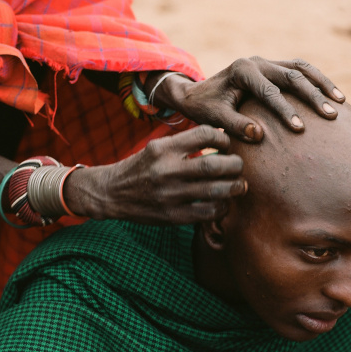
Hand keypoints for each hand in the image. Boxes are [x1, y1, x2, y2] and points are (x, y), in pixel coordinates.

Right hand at [63, 125, 246, 223]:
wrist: (112, 193)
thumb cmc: (141, 167)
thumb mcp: (157, 148)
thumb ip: (185, 144)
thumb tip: (222, 139)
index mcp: (163, 148)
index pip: (204, 135)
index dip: (223, 139)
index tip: (227, 145)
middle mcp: (166, 170)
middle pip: (214, 165)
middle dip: (234, 165)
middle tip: (239, 166)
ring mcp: (169, 195)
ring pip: (215, 190)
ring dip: (234, 187)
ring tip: (239, 185)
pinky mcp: (172, 216)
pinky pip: (207, 213)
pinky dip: (222, 207)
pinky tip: (223, 203)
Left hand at [151, 57, 344, 141]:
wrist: (198, 93)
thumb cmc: (205, 108)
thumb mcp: (214, 118)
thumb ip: (234, 125)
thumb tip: (259, 135)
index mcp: (242, 71)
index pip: (269, 91)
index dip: (285, 110)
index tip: (299, 128)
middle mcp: (256, 62)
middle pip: (292, 76)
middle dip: (313, 96)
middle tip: (330, 115)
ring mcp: (267, 62)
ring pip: (301, 68)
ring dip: (322, 84)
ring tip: (340, 103)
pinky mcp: (274, 67)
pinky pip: (301, 70)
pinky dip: (318, 81)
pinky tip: (333, 95)